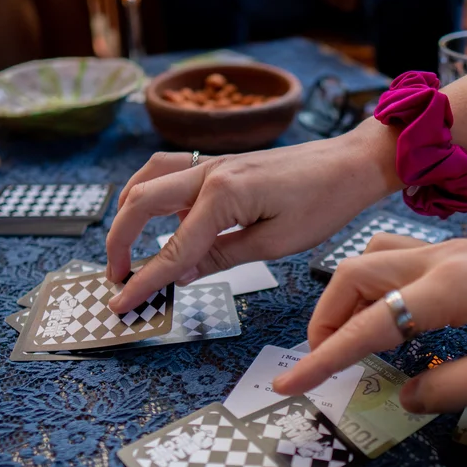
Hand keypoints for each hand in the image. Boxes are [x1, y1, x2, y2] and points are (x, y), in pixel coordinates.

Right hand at [105, 120, 401, 313]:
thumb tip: (181, 274)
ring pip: (149, 178)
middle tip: (117, 279)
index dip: (144, 280)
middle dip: (119, 242)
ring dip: (128, 210)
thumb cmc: (323, 203)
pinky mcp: (221, 163)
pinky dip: (152, 193)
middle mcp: (209, 171)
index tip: (120, 304)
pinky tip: (161, 218)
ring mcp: (213, 162)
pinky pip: (170, 171)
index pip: (172, 248)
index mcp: (222, 195)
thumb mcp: (275, 244)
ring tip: (125, 245)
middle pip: (140, 203)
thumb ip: (222, 257)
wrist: (349, 164)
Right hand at [272, 234, 466, 412]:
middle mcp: (445, 256)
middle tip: (316, 365)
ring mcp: (458, 252)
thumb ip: (452, 385)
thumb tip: (406, 394)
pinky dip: (377, 289)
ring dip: (348, 298)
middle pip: (357, 275)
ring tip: (344, 342)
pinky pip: (401, 262)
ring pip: (375, 259)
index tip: (288, 384)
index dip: (324, 358)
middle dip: (326, 320)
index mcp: (452, 283)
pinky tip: (391, 320)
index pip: (369, 322)